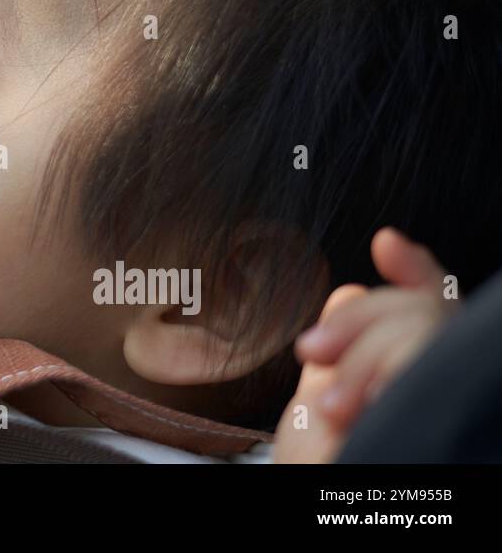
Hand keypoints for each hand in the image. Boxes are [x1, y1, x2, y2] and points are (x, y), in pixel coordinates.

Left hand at [273, 227, 456, 462]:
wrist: (320, 516)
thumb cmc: (321, 477)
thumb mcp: (319, 402)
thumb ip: (344, 345)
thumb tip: (350, 288)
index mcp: (410, 375)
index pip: (434, 306)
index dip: (419, 270)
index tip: (386, 243)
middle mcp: (437, 388)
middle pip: (429, 313)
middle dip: (365, 321)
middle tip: (314, 353)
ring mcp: (445, 408)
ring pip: (427, 337)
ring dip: (369, 360)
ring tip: (333, 408)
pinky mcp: (445, 431)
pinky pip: (424, 375)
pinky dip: (384, 379)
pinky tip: (357, 406)